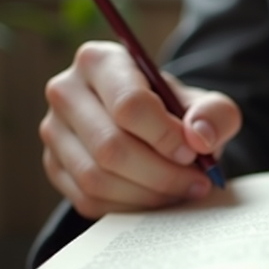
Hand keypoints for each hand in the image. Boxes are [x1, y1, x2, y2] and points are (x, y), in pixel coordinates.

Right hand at [39, 41, 241, 218]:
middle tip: (196, 182)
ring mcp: (53, 131)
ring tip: (182, 190)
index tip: (193, 153)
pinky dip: (130, 207)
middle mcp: (66, 91)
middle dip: (162, 174)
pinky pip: (89, 200)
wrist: (152, 129)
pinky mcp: (54, 166)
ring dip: (148, 194)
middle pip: (111, 147)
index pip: (129, 105)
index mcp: (99, 61)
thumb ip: (215, 114)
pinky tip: (157, 198)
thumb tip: (199, 138)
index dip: (165, 137)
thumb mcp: (206, 105)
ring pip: (97, 178)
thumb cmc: (176, 112)